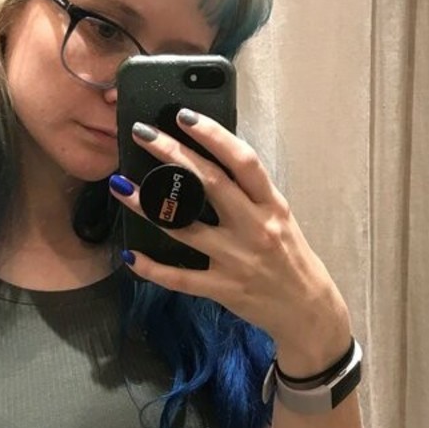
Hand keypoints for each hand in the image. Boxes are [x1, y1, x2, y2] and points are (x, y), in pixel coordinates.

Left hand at [109, 110, 352, 373]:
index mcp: (271, 205)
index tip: (183, 116)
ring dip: (147, 206)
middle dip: (171, 154)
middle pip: (209, 184)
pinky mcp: (223, 288)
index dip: (213, 135)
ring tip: (120, 186)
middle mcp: (255, 228)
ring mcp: (237, 260)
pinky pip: (180, 278)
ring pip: (184, 228)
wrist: (308, 310)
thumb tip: (206, 161)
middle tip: (141, 134)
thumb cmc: (289, 257)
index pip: (243, 161)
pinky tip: (129, 255)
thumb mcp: (279, 217)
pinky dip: (152, 268)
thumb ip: (249, 193)